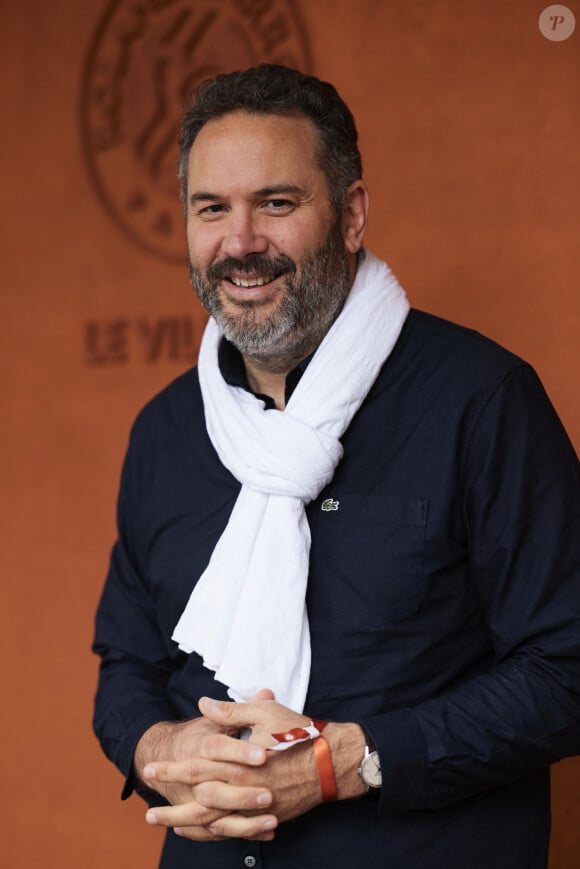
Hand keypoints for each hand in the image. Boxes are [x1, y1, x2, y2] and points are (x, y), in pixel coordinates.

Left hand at [144, 692, 366, 837]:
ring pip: (214, 821)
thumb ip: (231, 711)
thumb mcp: (265, 712)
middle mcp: (244, 787)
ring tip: (164, 824)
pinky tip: (197, 831)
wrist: (331, 762)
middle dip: (172, 804)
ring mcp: (255, 806)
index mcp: (241, 761)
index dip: (173, 769)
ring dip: (186, 823)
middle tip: (148, 808)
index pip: (198, 766)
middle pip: (200, 800)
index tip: (151, 769)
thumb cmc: (298, 733)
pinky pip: (233, 831)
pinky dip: (212, 832)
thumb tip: (202, 703)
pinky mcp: (266, 817)